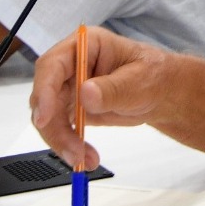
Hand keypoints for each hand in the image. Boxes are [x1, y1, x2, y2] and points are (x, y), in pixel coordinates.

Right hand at [29, 28, 169, 170]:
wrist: (160, 93)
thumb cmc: (153, 76)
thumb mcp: (140, 80)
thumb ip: (113, 88)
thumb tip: (85, 94)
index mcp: (85, 45)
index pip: (53, 65)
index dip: (44, 90)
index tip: (44, 118)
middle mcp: (70, 65)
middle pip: (46, 95)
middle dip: (53, 126)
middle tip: (73, 152)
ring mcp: (69, 87)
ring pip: (49, 116)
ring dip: (61, 141)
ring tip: (84, 160)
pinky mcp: (71, 108)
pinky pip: (59, 128)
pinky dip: (68, 145)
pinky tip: (86, 157)